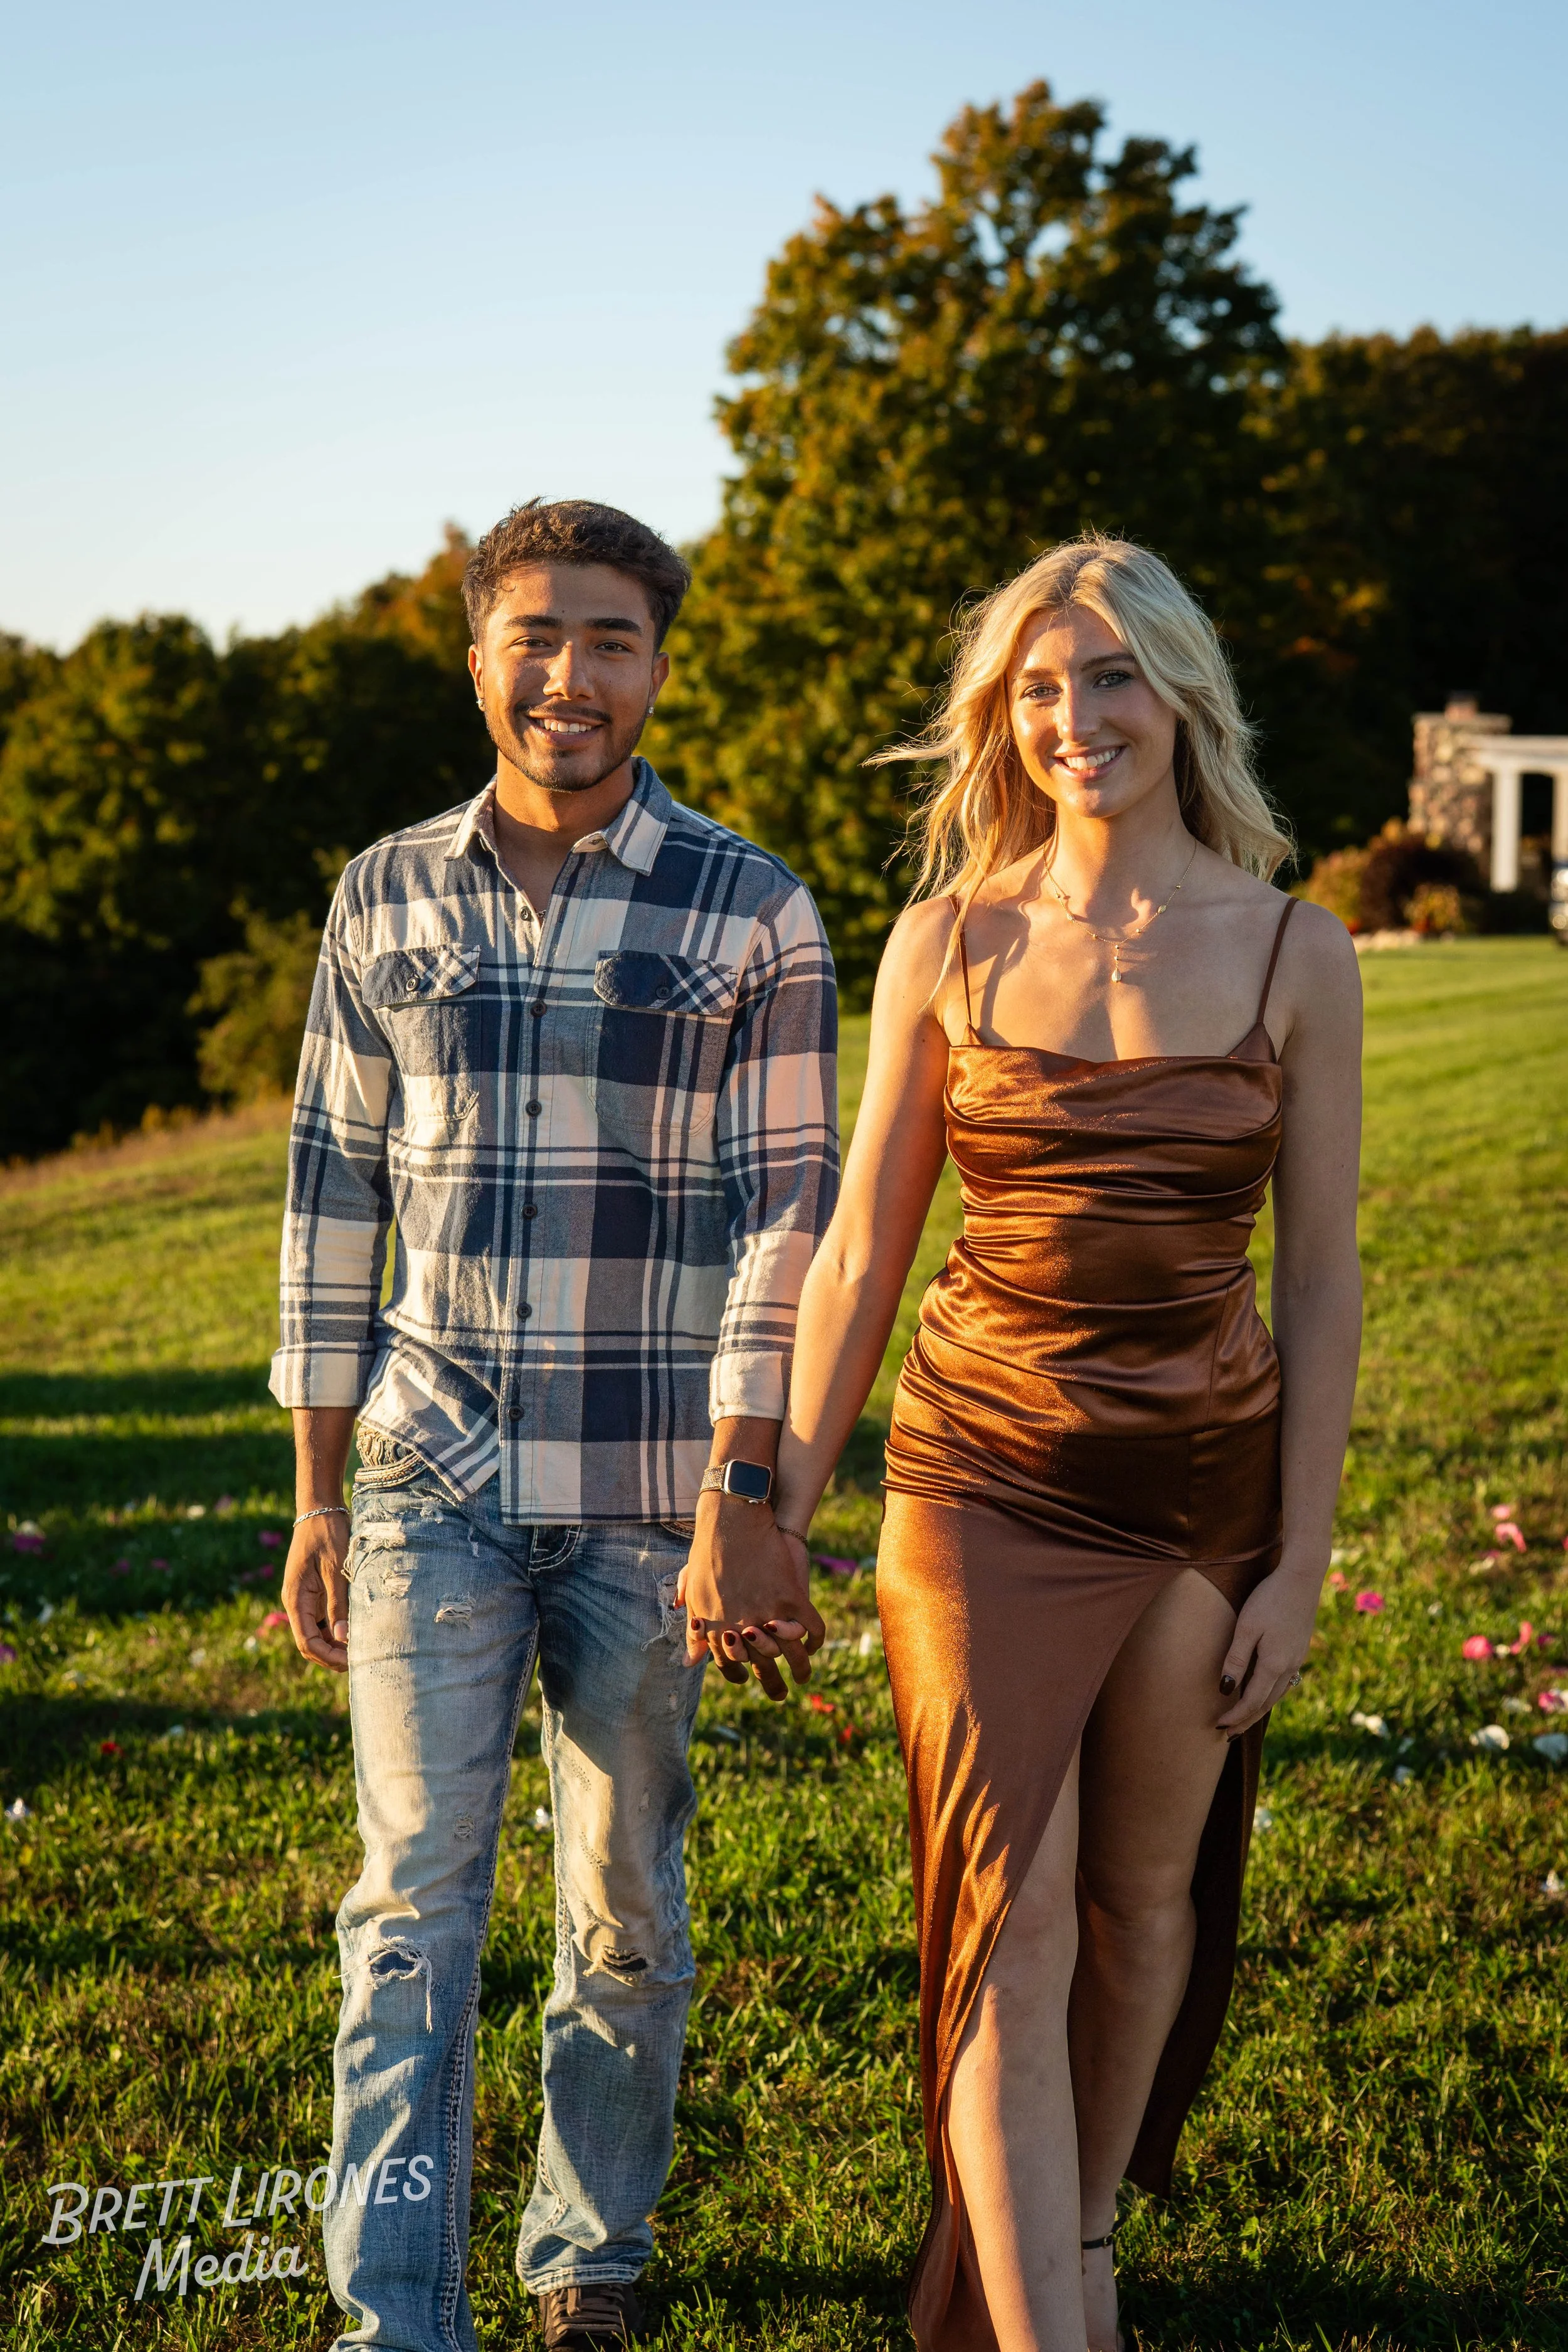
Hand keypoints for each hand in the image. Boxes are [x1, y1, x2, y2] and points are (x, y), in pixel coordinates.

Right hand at [283, 1510, 350, 1673]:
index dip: (327, 1656)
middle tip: (361, 1660)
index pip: (307, 1641)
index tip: (350, 1663)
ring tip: (363, 1648)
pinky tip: (358, 1630)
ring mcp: (306, 1598)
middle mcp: (297, 1603)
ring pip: (319, 1632)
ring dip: (336, 1644)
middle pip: (311, 1642)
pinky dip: (339, 1628)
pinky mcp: (316, 1592)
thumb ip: (338, 1603)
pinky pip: (325, 1618)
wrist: (321, 1509)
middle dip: (332, 1655)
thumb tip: (343, 1637)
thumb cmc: (328, 1535)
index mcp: (296, 1599)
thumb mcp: (336, 1569)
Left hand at [678, 1507, 823, 1701]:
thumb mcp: (694, 1593)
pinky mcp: (790, 1597)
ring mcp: (768, 1613)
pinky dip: (815, 1638)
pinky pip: (810, 1626)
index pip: (729, 1666)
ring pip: (791, 1655)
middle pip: (761, 1668)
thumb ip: (695, 1630)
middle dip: (771, 1686)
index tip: (746, 1678)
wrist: (733, 1521)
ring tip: (802, 1678)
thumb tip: (689, 1663)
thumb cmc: (707, 1553)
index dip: (739, 1675)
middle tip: (779, 1695)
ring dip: (799, 1670)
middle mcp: (742, 1628)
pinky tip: (814, 1644)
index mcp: (716, 1629)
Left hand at [1216, 1562, 1320, 1733]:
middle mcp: (1290, 1666)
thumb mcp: (1247, 1627)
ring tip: (1242, 1720)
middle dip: (1246, 1720)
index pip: (1251, 1701)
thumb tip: (1224, 1690)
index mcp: (1275, 1664)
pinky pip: (1284, 1682)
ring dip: (1259, 1709)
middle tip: (1227, 1735)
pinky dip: (1270, 1694)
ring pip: (1277, 1694)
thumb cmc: (1269, 1597)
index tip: (1218, 1727)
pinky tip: (1263, 1692)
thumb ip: (1236, 1660)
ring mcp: (1298, 1658)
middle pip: (1266, 1704)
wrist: (1303, 1576)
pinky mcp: (1300, 1648)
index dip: (1235, 1716)